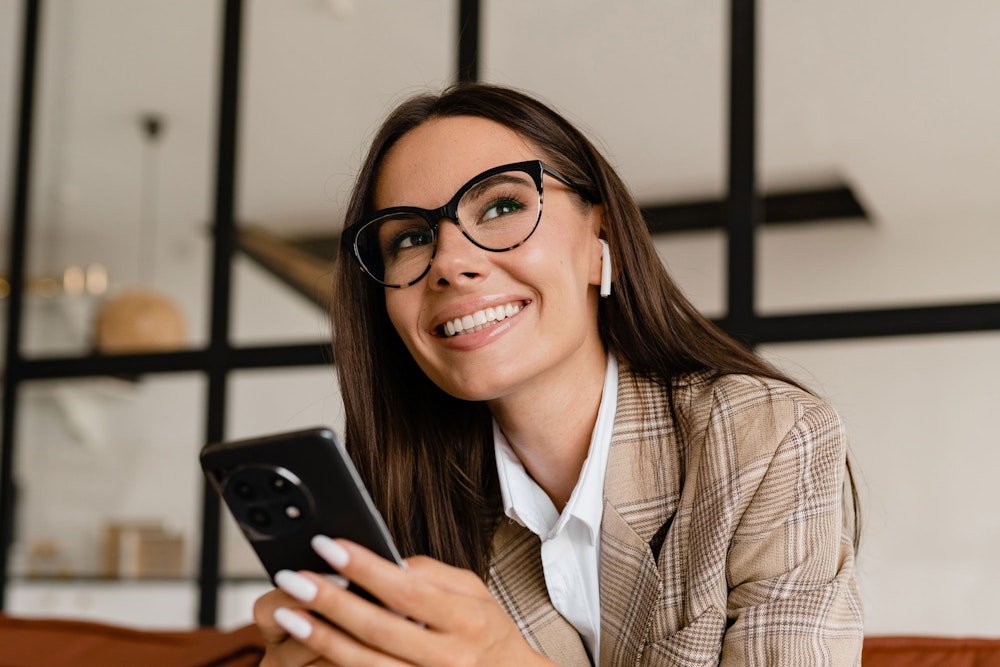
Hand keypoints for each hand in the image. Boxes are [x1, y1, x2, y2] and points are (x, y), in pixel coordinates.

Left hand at [261, 536, 556, 665]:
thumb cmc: (486, 630)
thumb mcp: (473, 592)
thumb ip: (432, 574)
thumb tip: (386, 562)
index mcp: (466, 620)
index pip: (406, 590)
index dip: (364, 567)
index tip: (328, 545)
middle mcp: (448, 657)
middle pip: (378, 628)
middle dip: (330, 601)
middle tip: (293, 577)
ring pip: (365, 664)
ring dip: (321, 637)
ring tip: (287, 611)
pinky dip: (335, 663)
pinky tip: (310, 645)